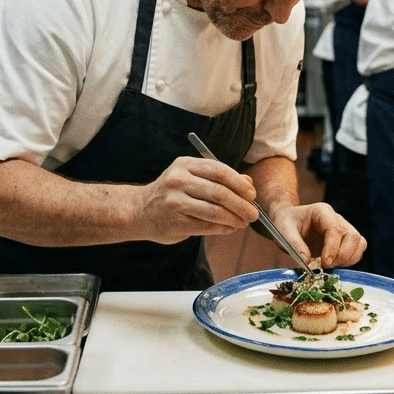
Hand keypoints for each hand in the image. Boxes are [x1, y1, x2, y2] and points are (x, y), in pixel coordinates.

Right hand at [130, 157, 259, 243]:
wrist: (140, 211)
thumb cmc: (172, 193)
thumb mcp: (191, 178)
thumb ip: (219, 179)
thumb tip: (249, 183)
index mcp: (184, 165)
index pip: (219, 170)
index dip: (239, 183)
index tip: (252, 194)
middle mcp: (178, 181)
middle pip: (219, 192)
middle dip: (241, 204)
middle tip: (253, 213)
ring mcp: (175, 202)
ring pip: (214, 211)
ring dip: (234, 219)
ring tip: (244, 222)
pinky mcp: (176, 222)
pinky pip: (206, 226)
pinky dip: (223, 228)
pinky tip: (230, 228)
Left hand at [264, 201, 365, 268]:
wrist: (288, 222)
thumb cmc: (285, 223)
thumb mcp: (283, 231)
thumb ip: (294, 244)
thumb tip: (308, 262)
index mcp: (322, 212)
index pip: (335, 229)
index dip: (332, 248)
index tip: (324, 263)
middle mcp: (336, 219)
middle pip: (352, 236)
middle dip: (342, 255)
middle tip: (326, 266)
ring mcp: (343, 229)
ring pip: (359, 243)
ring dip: (348, 259)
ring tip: (329, 266)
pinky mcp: (345, 241)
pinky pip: (357, 251)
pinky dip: (349, 261)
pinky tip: (334, 265)